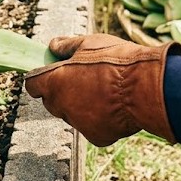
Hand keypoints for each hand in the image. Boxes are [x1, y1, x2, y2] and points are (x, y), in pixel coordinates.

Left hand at [24, 33, 180, 146]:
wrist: (147, 88)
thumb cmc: (117, 62)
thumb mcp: (90, 43)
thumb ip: (67, 45)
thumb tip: (53, 45)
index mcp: (55, 82)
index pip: (33, 85)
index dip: (41, 77)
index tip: (51, 71)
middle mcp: (62, 106)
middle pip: (52, 100)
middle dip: (62, 91)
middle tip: (83, 77)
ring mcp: (79, 124)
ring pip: (73, 113)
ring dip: (81, 104)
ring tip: (104, 89)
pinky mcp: (97, 137)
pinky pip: (92, 126)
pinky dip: (99, 117)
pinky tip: (114, 104)